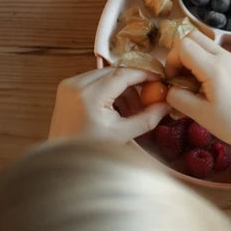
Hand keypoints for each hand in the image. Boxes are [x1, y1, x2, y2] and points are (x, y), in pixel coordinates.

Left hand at [48, 67, 169, 141]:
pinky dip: (109, 89)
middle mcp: (76, 84)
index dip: (144, 74)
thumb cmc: (91, 148)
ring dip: (121, 87)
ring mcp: (69, 84)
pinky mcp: (66, 87)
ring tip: (130, 109)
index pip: (123, 74)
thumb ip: (148, 118)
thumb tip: (167, 105)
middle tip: (149, 96)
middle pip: (115, 72)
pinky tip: (116, 107)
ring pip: (105, 74)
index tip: (159, 78)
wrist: (63, 158)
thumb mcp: (123, 134)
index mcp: (90, 96)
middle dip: (133, 83)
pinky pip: (94, 79)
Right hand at [165, 31, 230, 174]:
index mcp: (215, 68)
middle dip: (180, 53)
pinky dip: (203, 60)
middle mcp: (225, 57)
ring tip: (191, 81)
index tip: (173, 79)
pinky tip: (204, 82)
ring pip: (204, 42)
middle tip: (179, 76)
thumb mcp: (198, 114)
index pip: (183, 46)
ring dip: (192, 56)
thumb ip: (177, 97)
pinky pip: (214, 52)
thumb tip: (168, 87)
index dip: (172, 60)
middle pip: (193, 36)